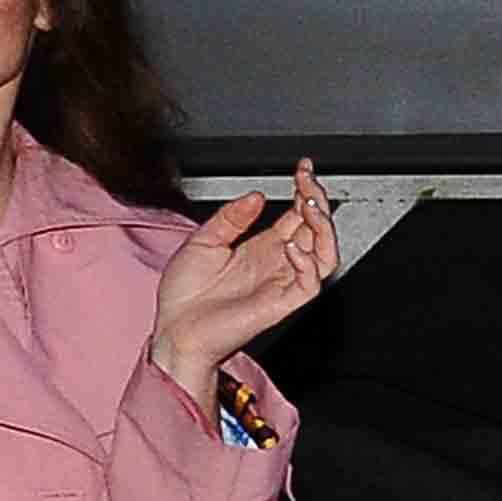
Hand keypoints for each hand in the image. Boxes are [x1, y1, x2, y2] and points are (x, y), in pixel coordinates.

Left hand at [153, 161, 341, 400]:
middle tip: (308, 182)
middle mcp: (277, 264)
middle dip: (318, 201)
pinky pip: (310, 284)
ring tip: (308, 207)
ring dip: (323, 229)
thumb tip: (257, 195)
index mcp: (262, 248)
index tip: (304, 169)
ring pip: (326, 255)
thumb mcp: (202, 240)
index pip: (298, 215)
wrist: (175, 331)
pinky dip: (307, 263)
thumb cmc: (185, 296)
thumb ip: (231, 217)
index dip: (305, 190)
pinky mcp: (281, 305)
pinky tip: (291, 246)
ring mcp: (282, 284)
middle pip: (317, 230)